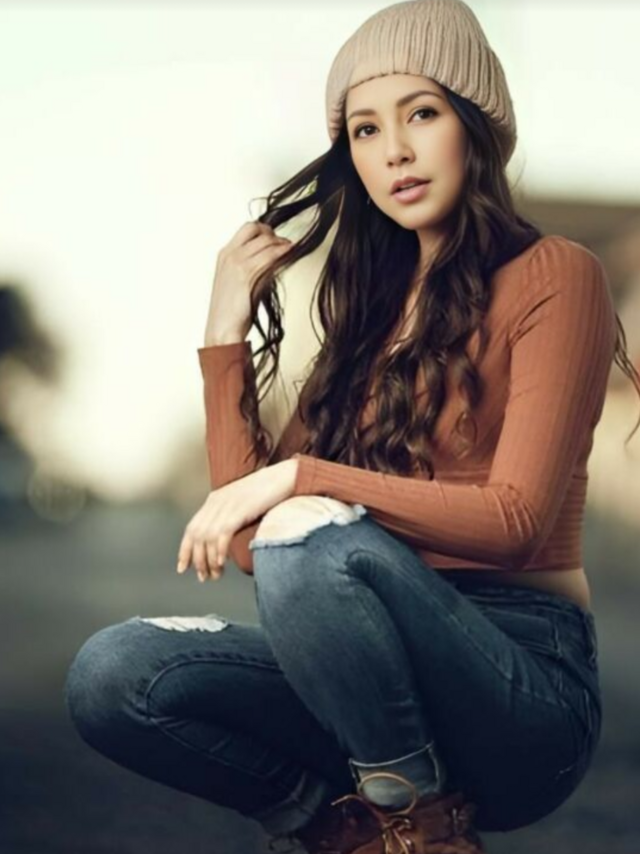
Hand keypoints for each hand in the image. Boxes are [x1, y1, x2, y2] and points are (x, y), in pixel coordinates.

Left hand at [176, 459, 297, 582]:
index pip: (191, 528)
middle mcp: (217, 502)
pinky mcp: (240, 509)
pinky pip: (223, 533)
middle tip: (204, 577)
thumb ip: (231, 516)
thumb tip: (225, 540)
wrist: (285, 476)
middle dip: (197, 560)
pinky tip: (222, 562)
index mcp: (215, 499)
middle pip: (196, 535)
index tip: (183, 568)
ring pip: (207, 538)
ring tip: (216, 575)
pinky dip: (219, 550)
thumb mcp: (242, 503)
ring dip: (208, 560)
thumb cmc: (268, 492)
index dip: (185, 550)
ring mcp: (227, 505)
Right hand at [205, 220, 292, 343]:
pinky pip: (269, 255)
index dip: (264, 231)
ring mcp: (236, 263)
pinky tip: (290, 252)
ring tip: (291, 248)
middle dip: (273, 233)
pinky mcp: (246, 274)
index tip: (276, 239)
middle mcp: (229, 255)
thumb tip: (273, 260)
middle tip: (285, 243)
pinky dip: (282, 251)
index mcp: (224, 255)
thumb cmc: (231, 312)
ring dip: (281, 242)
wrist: (222, 329)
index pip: (246, 229)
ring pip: (264, 240)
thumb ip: (251, 268)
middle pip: (255, 229)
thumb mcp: (237, 283)